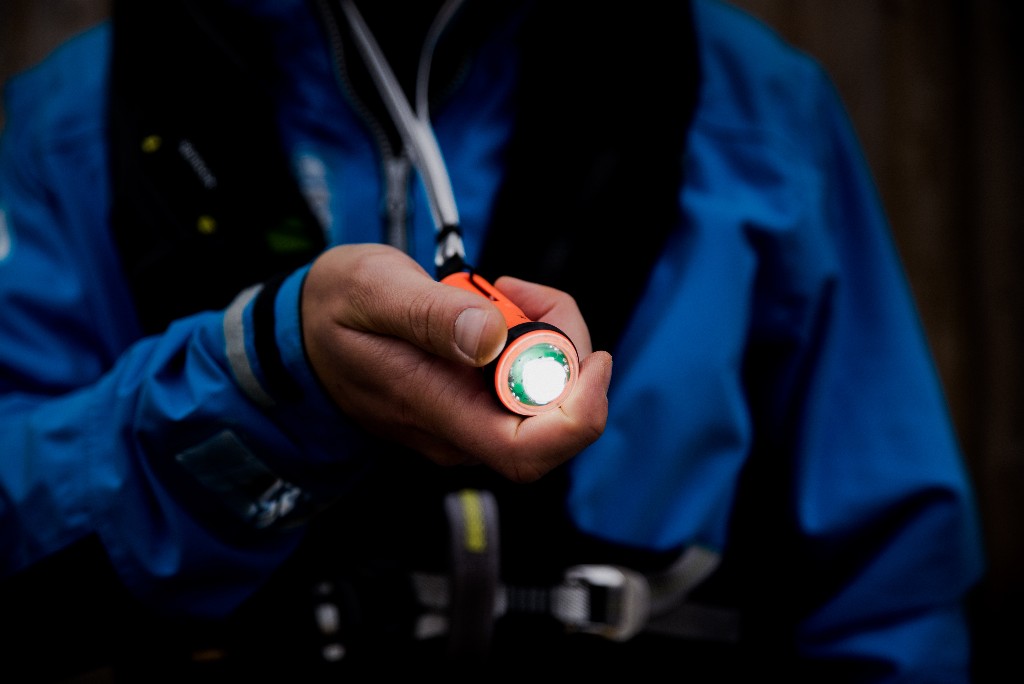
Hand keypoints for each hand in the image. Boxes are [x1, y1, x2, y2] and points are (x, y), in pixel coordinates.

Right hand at [301, 244, 612, 481]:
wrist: (303, 336)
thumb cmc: (336, 310)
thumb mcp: (374, 290)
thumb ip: (431, 316)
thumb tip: (492, 338)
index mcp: (436, 410)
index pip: (528, 449)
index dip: (580, 413)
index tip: (593, 358)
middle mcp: (459, 431)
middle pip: (555, 422)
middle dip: (565, 350)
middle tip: (519, 293)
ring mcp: (467, 423)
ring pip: (546, 400)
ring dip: (547, 339)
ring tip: (500, 291)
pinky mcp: (471, 407)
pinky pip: (526, 386)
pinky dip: (532, 341)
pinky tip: (499, 308)